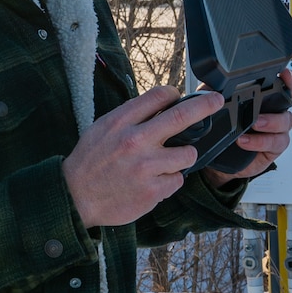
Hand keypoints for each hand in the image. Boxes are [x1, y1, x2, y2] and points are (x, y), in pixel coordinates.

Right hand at [62, 86, 220, 228]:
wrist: (75, 197)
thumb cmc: (89, 162)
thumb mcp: (100, 129)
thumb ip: (128, 117)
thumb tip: (157, 106)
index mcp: (120, 122)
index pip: (158, 96)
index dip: (173, 94)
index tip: (178, 97)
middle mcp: (135, 141)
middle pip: (182, 116)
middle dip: (205, 105)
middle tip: (216, 101)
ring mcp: (146, 167)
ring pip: (188, 153)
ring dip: (183, 156)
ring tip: (166, 162)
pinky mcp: (153, 190)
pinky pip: (177, 179)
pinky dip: (169, 180)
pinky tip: (153, 181)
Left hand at [202, 67, 291, 185]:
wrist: (219, 160)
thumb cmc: (222, 130)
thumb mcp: (216, 107)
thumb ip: (215, 94)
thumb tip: (212, 87)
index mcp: (262, 99)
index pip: (281, 85)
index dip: (288, 78)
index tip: (283, 74)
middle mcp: (273, 112)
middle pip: (288, 101)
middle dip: (285, 97)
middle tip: (269, 99)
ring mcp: (275, 130)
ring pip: (284, 122)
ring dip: (270, 122)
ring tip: (254, 124)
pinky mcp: (273, 148)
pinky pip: (275, 143)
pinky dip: (260, 142)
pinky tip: (245, 141)